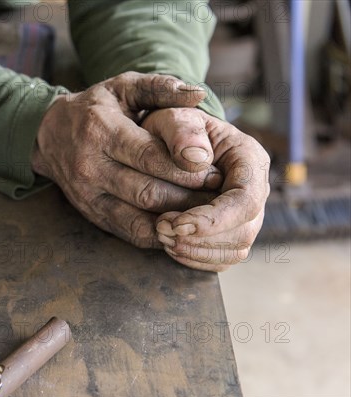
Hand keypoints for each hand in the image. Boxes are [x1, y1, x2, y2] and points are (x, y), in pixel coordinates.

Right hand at [32, 72, 222, 247]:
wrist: (49, 135)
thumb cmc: (96, 108)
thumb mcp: (123, 87)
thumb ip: (161, 87)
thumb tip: (199, 95)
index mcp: (102, 130)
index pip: (149, 155)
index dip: (185, 167)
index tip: (215, 171)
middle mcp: (91, 166)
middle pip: (148, 191)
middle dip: (188, 197)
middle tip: (217, 197)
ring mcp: (89, 195)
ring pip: (140, 217)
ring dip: (177, 220)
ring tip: (205, 215)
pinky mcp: (91, 214)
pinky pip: (129, 233)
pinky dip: (158, 236)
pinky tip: (180, 228)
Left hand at [145, 108, 270, 271]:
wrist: (169, 140)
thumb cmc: (173, 127)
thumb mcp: (174, 116)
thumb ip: (183, 130)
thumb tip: (196, 160)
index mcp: (249, 159)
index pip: (246, 199)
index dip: (214, 219)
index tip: (177, 224)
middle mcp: (254, 190)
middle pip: (244, 231)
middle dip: (201, 237)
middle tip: (161, 228)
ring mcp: (245, 215)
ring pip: (235, 250)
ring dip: (196, 250)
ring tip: (162, 235)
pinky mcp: (230, 233)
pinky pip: (222, 259)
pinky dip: (196, 259)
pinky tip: (170, 246)